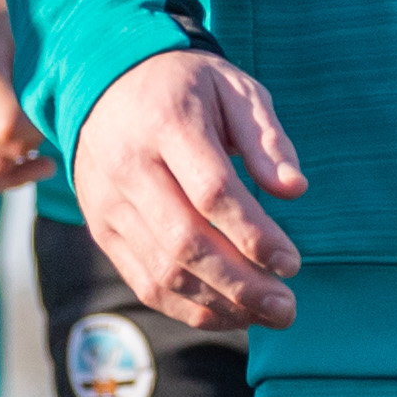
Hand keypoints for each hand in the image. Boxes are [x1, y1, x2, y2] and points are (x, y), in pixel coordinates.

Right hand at [0, 0, 52, 194]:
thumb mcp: (10, 35)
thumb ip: (22, 87)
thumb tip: (41, 141)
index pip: (8, 127)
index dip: (36, 136)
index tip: (51, 127)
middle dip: (26, 153)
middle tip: (47, 142)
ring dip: (11, 168)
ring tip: (34, 157)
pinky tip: (13, 170)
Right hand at [75, 49, 304, 329]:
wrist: (104, 82)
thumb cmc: (185, 87)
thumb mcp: (233, 89)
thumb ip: (265, 139)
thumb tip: (294, 190)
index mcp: (165, 122)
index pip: (211, 192)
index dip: (255, 234)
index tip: (291, 262)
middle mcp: (128, 166)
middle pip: (185, 242)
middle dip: (242, 285)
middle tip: (287, 308)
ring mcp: (109, 202)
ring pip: (163, 271)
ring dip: (219, 305)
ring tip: (266, 315)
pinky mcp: (101, 228)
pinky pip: (143, 281)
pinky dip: (188, 308)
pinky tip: (228, 314)